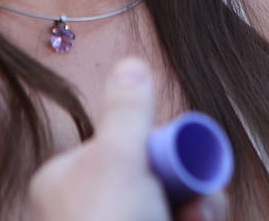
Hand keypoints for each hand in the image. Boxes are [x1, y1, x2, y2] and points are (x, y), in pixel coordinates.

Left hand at [26, 59, 225, 220]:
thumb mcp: (116, 161)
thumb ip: (127, 112)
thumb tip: (132, 63)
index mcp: (65, 181)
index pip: (124, 150)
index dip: (163, 157)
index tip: (190, 168)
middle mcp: (84, 211)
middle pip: (152, 182)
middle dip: (188, 192)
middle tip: (203, 203)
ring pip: (167, 209)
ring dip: (197, 213)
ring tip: (200, 219)